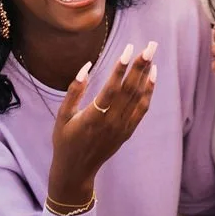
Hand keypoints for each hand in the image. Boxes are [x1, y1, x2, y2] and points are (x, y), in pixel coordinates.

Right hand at [47, 42, 156, 205]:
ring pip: (138, 97)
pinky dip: (149, 91)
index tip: (128, 49)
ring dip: (147, 74)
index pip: (111, 88)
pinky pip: (142, 108)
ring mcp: (121, 127)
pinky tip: (152, 75)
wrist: (76, 170)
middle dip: (140, 65)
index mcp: (93, 117)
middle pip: (130, 89)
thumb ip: (74, 91)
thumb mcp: (62, 116)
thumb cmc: (65, 140)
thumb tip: (86, 67)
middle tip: (150, 45)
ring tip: (152, 54)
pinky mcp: (127, 131)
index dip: (120, 68)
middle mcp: (111, 122)